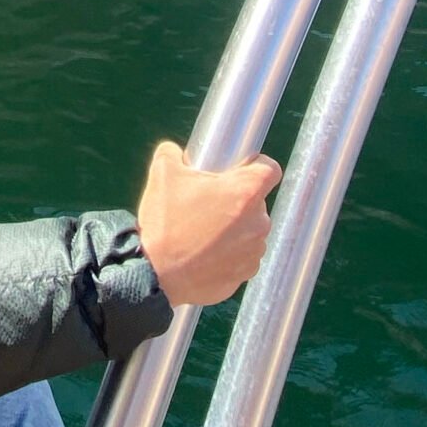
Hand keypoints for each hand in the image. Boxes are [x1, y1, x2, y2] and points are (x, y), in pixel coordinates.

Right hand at [138, 142, 281, 307]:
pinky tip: (205, 254)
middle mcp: (258, 222)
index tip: (238, 171)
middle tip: (207, 204)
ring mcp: (254, 251)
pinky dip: (229, 253)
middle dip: (236, 201)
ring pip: (250, 230)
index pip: (270, 169)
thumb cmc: (164, 224)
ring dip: (234, 228)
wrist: (155, 275)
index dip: (256, 166)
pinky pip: (243, 256)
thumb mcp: (162, 174)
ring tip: (203, 232)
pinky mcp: (246, 273)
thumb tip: (176, 152)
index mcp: (245, 192)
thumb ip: (172, 153)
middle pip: (256, 202)